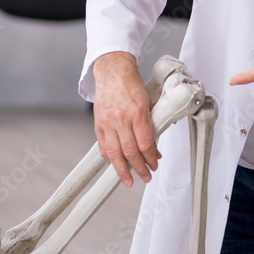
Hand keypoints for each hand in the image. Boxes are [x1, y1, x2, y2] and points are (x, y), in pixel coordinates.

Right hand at [92, 51, 159, 186]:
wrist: (113, 72)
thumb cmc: (131, 86)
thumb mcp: (148, 103)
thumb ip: (151, 125)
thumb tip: (154, 147)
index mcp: (137, 112)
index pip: (145, 143)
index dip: (151, 158)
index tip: (154, 165)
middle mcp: (122, 119)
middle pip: (130, 152)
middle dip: (139, 168)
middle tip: (146, 177)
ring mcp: (108, 122)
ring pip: (115, 153)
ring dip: (122, 170)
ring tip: (129, 180)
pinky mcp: (99, 124)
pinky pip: (103, 146)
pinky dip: (109, 158)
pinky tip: (115, 164)